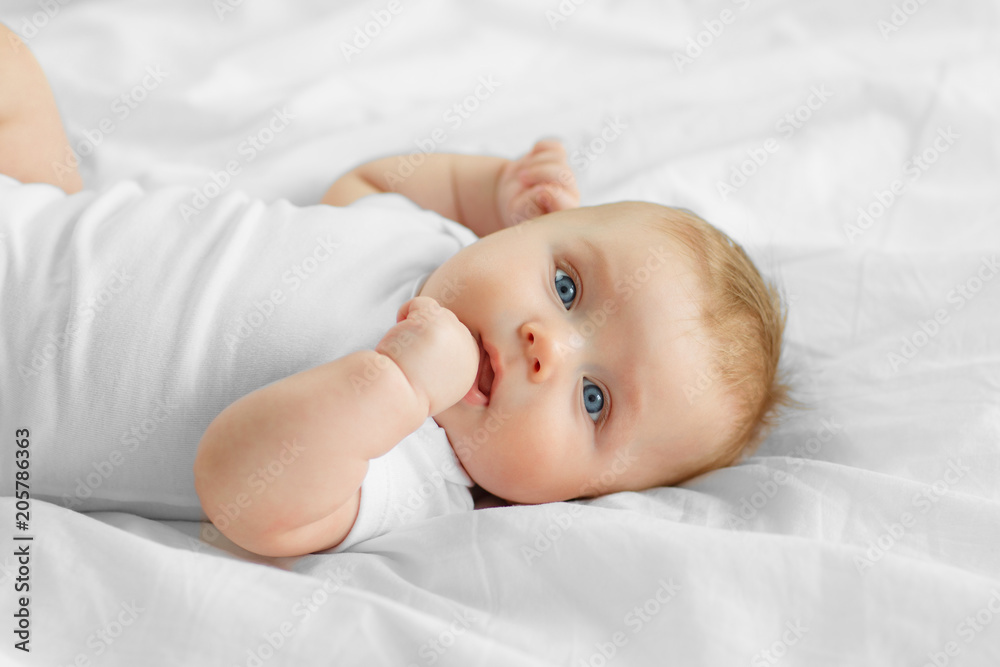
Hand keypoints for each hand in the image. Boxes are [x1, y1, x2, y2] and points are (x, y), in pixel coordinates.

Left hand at [375, 296, 478, 415]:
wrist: (397, 399)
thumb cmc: (408, 394)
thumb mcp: (438, 385)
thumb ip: (445, 365)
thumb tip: (439, 343)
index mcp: (469, 366)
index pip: (456, 341)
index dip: (433, 345)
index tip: (417, 362)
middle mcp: (467, 349)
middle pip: (447, 324)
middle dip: (426, 334)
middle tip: (409, 356)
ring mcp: (454, 333)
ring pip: (435, 313)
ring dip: (416, 325)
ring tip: (405, 348)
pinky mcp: (437, 321)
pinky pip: (421, 302)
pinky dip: (405, 312)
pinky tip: (399, 334)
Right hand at [495, 139, 579, 227]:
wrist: (512, 194)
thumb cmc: (517, 208)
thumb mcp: (516, 212)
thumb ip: (529, 206)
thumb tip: (544, 191)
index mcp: (563, 212)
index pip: (566, 202)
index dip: (551, 195)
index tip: (535, 193)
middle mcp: (571, 194)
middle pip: (563, 174)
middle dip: (539, 173)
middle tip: (522, 178)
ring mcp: (566, 174)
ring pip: (557, 158)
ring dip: (534, 162)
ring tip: (523, 174)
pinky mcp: (560, 158)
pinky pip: (553, 147)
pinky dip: (538, 151)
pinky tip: (529, 163)